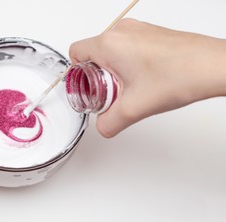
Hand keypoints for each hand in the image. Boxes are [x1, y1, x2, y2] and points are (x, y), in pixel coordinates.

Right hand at [69, 19, 225, 136]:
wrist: (212, 66)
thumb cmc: (179, 75)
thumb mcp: (134, 108)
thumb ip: (108, 123)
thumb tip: (102, 126)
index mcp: (109, 44)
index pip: (75, 53)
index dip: (77, 74)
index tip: (88, 88)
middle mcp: (121, 31)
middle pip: (92, 53)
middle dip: (96, 76)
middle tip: (111, 94)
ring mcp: (138, 29)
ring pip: (110, 50)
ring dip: (113, 70)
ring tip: (130, 88)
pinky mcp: (151, 33)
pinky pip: (127, 47)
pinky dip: (128, 63)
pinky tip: (143, 79)